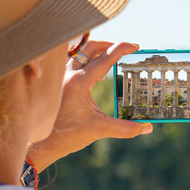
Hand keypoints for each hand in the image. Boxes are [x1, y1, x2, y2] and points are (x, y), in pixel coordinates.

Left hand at [27, 40, 149, 171]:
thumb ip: (125, 128)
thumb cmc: (66, 135)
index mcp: (79, 82)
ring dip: (94, 50)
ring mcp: (59, 76)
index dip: (121, 49)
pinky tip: (88, 66)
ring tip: (107, 54)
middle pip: (90, 48)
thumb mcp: (99, 130)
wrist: (42, 143)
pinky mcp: (55, 82)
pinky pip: (69, 60)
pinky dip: (82, 58)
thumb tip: (147, 128)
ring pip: (78, 52)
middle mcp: (67, 74)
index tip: (135, 46)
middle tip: (123, 49)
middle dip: (108, 45)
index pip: (105, 59)